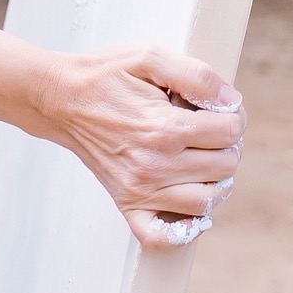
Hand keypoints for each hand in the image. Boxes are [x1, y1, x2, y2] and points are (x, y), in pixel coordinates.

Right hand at [33, 45, 245, 250]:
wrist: (60, 98)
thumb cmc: (105, 75)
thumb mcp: (148, 56)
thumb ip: (195, 75)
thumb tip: (231, 101)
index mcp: (163, 127)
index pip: (229, 131)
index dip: (232, 115)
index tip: (219, 108)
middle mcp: (154, 164)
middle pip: (225, 166)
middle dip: (225, 144)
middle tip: (206, 127)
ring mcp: (141, 190)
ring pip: (208, 201)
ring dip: (215, 179)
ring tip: (200, 156)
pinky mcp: (128, 204)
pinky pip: (166, 236)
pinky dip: (185, 227)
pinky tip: (186, 199)